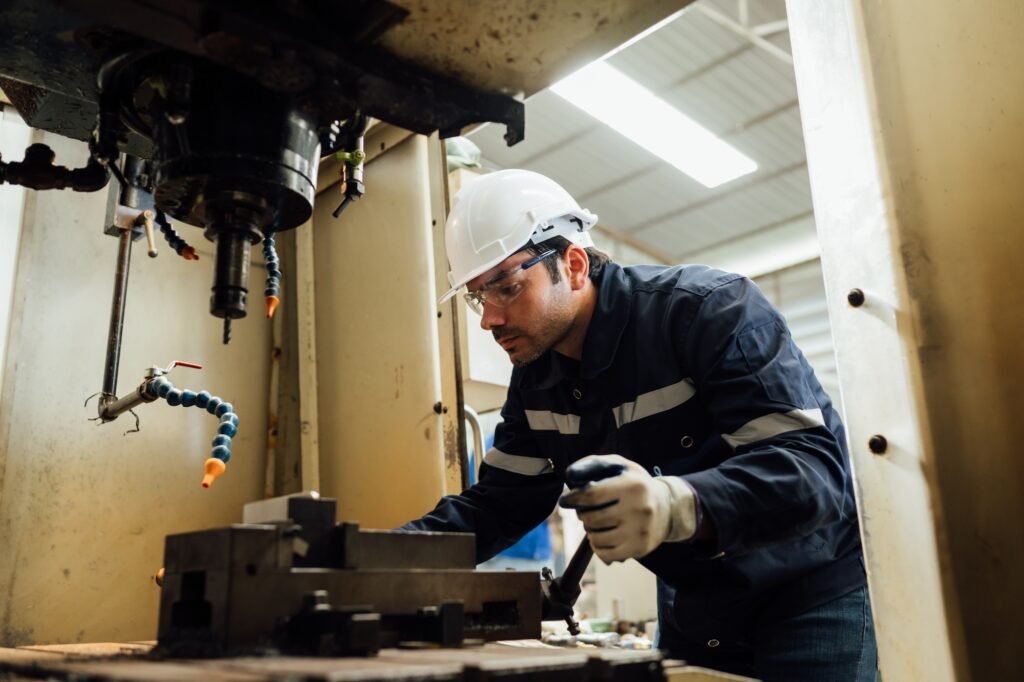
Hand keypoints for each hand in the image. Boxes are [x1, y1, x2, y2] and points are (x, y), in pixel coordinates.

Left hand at [560, 454, 695, 561]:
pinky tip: (602, 536)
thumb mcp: (619, 466)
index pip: (592, 495)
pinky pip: (605, 553)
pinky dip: (597, 546)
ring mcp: (640, 531)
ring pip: (596, 538)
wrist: (668, 507)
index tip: (564, 500)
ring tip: (597, 523)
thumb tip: (570, 474)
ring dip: (590, 531)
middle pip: (592, 518)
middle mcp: (639, 509)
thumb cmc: (635, 484)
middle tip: (585, 511)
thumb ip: (593, 464)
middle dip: (582, 514)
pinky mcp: (640, 548)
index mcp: (632, 485)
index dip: (573, 498)